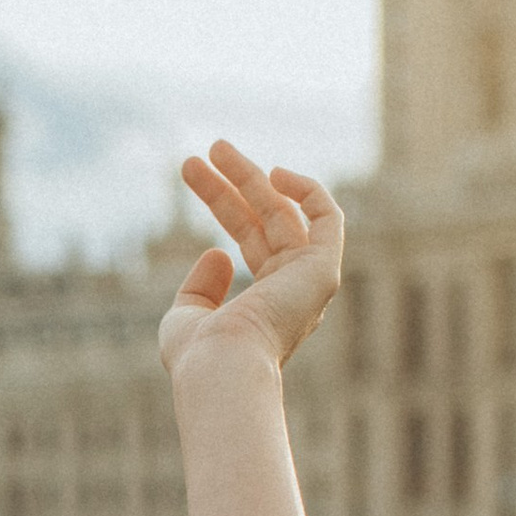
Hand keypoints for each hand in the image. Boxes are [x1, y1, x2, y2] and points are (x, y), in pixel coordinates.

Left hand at [159, 144, 343, 380]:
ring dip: (250, 176)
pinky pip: (328, 217)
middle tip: (198, 154)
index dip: (221, 202)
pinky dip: (308, 190)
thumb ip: (199, 288)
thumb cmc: (199, 355)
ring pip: (284, 211)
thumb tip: (217, 252)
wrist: (222, 367)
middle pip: (263, 218)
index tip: (192, 171)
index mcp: (265, 301)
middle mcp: (292, 289)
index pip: (248, 238)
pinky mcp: (322, 269)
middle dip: (231, 183)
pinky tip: (274, 172)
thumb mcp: (187, 316)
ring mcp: (309, 279)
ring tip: (213, 147)